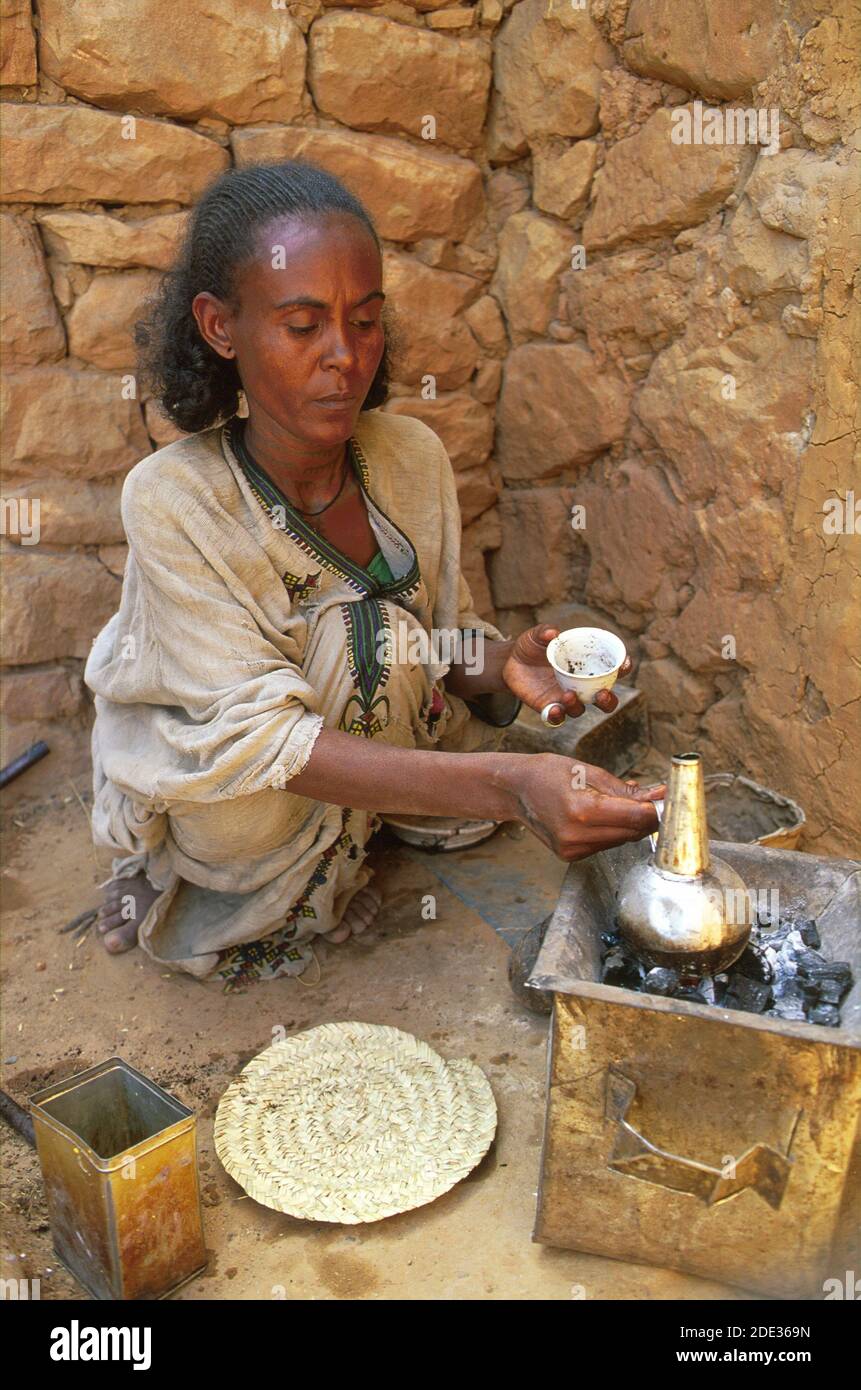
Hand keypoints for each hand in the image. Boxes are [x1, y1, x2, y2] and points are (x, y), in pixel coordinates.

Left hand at [501, 625, 632, 721]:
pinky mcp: (548, 707)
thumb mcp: (537, 635)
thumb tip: (553, 633)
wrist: (511, 661)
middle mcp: (581, 686)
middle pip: (604, 700)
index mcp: (586, 666)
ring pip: (580, 710)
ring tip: (568, 695)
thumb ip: (545, 632)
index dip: (623, 668)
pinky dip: (557, 716)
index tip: (624, 664)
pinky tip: (554, 710)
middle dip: (609, 700)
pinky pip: (557, 718)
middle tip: (602, 693)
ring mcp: (565, 698)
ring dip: (577, 705)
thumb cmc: (532, 645)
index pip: (613, 670)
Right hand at [510, 753, 664, 861]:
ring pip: (621, 841)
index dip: (658, 811)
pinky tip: (606, 816)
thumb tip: (659, 796)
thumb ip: (626, 790)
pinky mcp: (571, 856)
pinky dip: (613, 831)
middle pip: (632, 832)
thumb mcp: (589, 772)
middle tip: (658, 800)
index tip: (672, 801)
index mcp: (582, 810)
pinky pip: (605, 845)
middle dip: (648, 817)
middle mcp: (577, 835)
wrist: (516, 790)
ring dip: (631, 825)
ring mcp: (573, 849)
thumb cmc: (549, 774)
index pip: (635, 817)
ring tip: (627, 804)